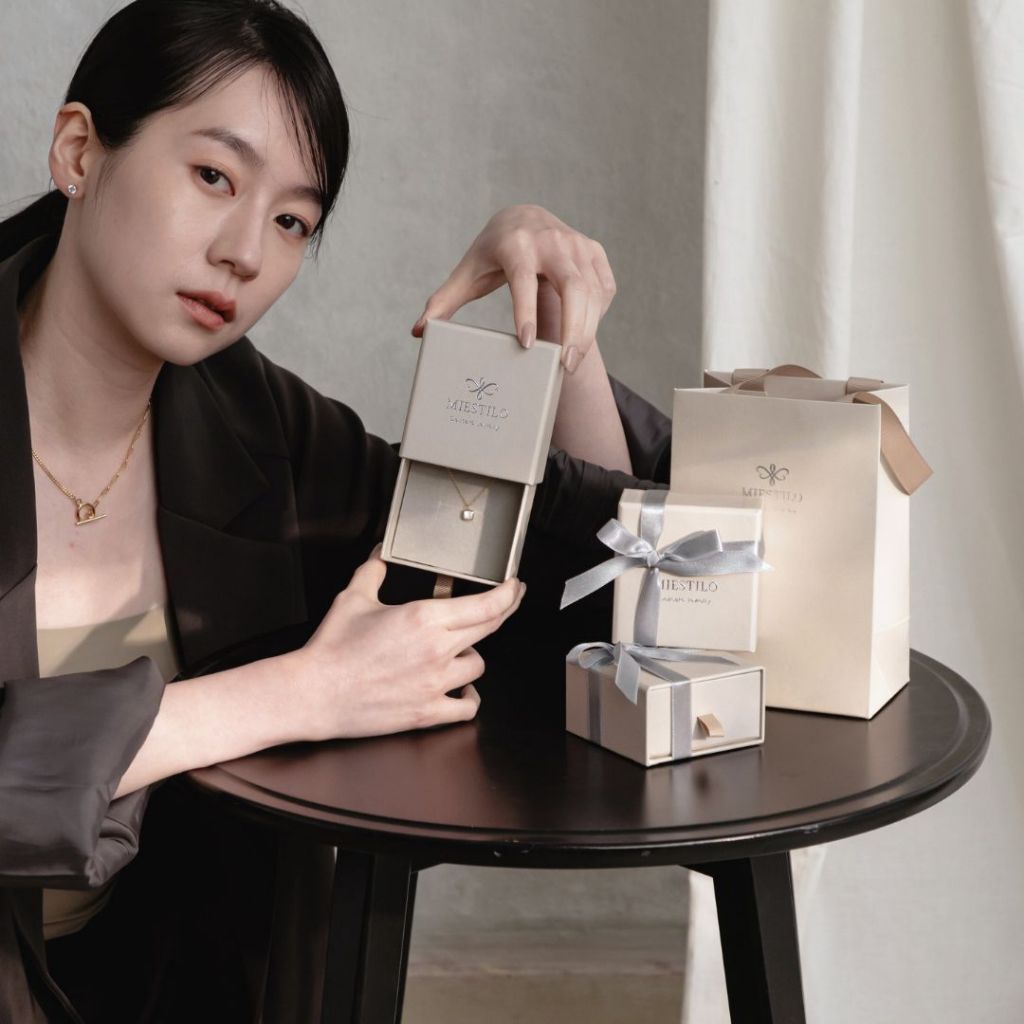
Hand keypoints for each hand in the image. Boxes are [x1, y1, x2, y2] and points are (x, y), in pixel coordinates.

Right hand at [283, 546, 525, 740]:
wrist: (313, 693)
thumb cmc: (331, 648)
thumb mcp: (353, 598)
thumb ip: (373, 570)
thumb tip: (380, 552)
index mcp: (424, 618)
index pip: (485, 605)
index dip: (508, 594)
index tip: (515, 587)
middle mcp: (437, 650)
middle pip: (489, 629)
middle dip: (503, 612)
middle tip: (507, 603)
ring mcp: (435, 684)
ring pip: (478, 666)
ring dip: (472, 655)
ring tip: (459, 650)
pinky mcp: (427, 712)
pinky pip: (466, 708)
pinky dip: (468, 698)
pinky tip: (462, 690)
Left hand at [410, 204, 616, 372]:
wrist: (525, 217)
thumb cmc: (493, 251)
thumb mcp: (468, 273)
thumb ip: (443, 302)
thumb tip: (419, 332)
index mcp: (516, 244)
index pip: (523, 279)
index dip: (525, 311)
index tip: (525, 344)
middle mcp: (552, 241)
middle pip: (572, 287)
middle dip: (572, 329)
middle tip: (564, 365)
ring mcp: (579, 246)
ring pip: (591, 293)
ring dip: (586, 331)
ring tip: (571, 363)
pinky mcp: (595, 254)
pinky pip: (603, 291)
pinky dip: (596, 317)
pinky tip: (581, 335)